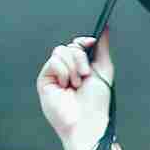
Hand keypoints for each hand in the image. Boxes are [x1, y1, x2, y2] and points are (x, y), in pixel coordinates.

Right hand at [36, 31, 114, 149]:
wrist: (87, 121)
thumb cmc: (96, 102)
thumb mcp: (104, 70)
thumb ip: (103, 48)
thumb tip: (105, 28)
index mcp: (81, 68)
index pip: (77, 45)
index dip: (83, 42)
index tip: (91, 43)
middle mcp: (67, 70)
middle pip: (69, 46)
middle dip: (80, 58)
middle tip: (85, 75)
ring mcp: (55, 75)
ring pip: (60, 51)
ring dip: (73, 67)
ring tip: (76, 84)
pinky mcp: (45, 79)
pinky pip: (53, 61)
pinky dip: (63, 72)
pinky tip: (66, 85)